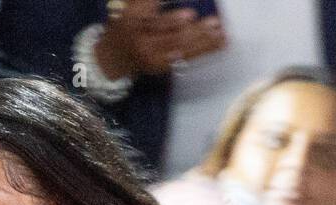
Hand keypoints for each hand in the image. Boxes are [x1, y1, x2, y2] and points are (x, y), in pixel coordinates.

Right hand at [99, 1, 226, 77]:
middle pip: (169, 35)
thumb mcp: (132, 4)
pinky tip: (217, 44)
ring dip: (203, 41)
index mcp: (131, 19)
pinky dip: (202, 50)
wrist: (113, 57)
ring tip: (221, 33)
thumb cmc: (126, 22)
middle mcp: (139, 40)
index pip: (153, 17)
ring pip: (179, 48)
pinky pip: (184, 58)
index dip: (172, 18)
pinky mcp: (159, 66)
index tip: (191, 13)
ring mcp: (150, 56)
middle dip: (193, 30)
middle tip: (214, 22)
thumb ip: (150, 0)